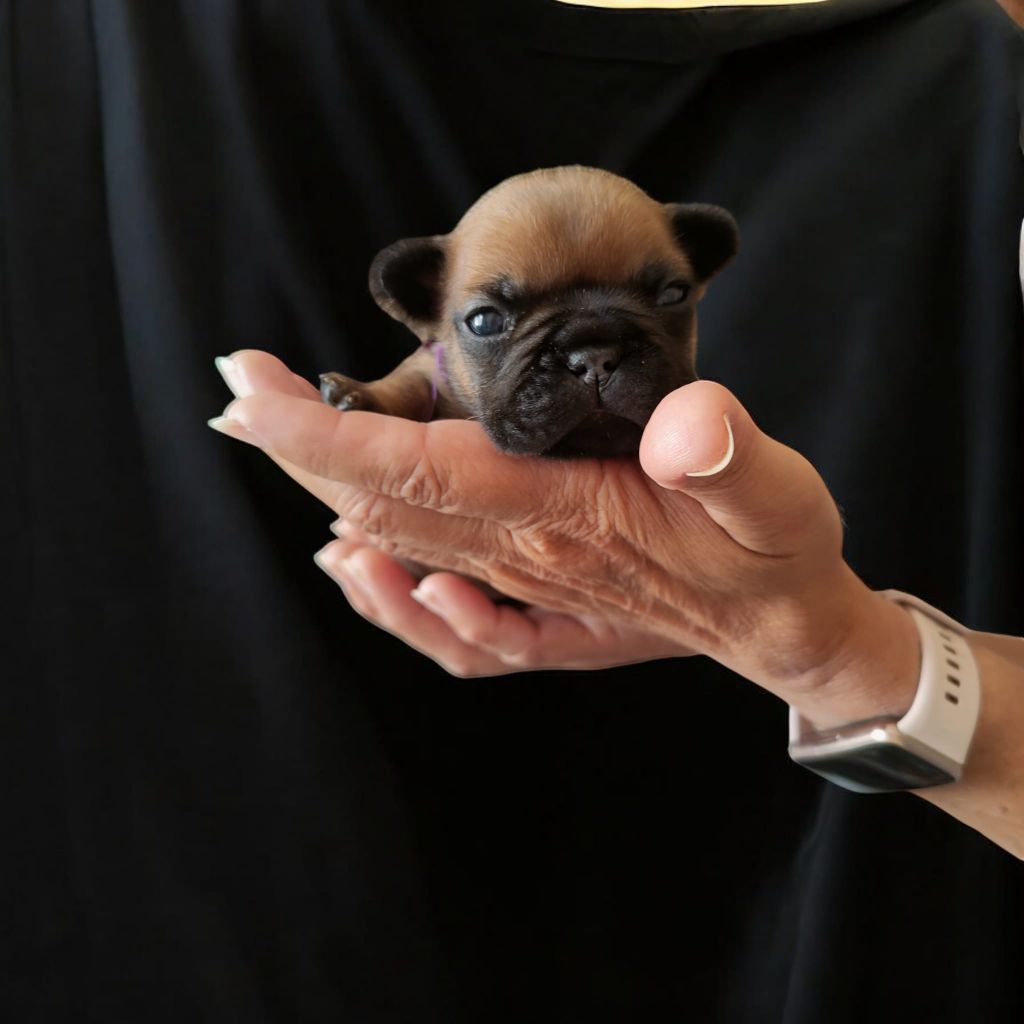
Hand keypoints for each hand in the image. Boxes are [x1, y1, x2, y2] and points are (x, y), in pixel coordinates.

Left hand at [210, 349, 919, 723]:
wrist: (781, 631)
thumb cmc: (772, 555)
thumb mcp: (776, 497)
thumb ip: (728, 458)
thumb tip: (685, 420)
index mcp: (562, 517)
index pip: (417, 469)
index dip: (325, 431)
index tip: (252, 390)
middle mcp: (523, 555)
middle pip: (383, 502)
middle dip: (299, 444)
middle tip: (237, 388)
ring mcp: (522, 581)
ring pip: (396, 540)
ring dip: (326, 490)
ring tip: (272, 440)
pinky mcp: (536, 599)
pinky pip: (433, 604)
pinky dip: (381, 579)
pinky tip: (355, 558)